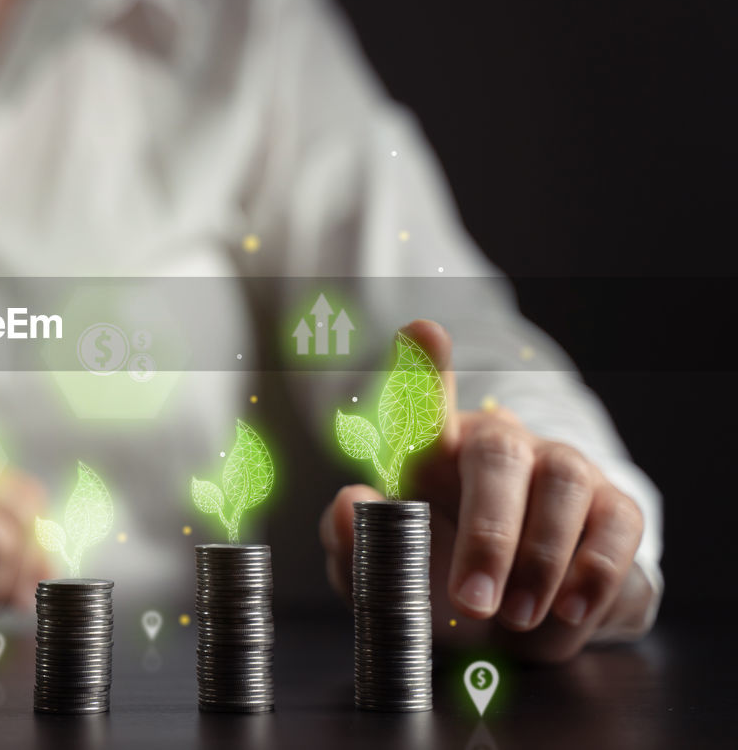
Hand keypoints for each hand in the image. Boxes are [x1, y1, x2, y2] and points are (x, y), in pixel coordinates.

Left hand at [319, 320, 654, 661]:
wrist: (518, 628)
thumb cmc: (442, 584)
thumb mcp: (390, 577)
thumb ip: (354, 544)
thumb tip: (345, 502)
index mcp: (433, 455)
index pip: (422, 404)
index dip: (421, 369)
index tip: (421, 332)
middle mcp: (499, 448)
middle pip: (498, 455)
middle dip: (488, 533)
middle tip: (471, 601)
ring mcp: (561, 470)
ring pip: (562, 484)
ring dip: (540, 559)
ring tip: (514, 616)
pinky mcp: (614, 506)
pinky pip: (615, 524)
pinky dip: (592, 573)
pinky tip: (569, 610)